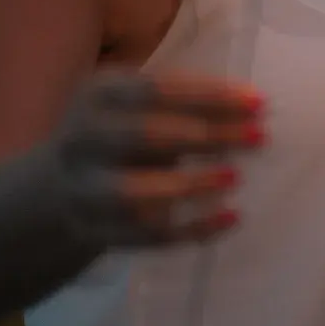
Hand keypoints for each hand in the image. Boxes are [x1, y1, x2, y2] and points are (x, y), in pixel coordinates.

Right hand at [45, 70, 264, 247]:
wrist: (65, 183)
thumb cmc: (126, 129)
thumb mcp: (146, 105)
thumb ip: (191, 103)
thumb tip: (255, 106)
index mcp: (99, 94)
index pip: (156, 89)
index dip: (209, 95)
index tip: (259, 102)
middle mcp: (82, 140)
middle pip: (143, 136)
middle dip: (205, 136)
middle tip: (259, 137)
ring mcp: (82, 189)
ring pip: (131, 193)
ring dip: (189, 185)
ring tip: (235, 177)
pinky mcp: (94, 230)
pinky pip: (144, 236)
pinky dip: (190, 229)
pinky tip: (231, 217)